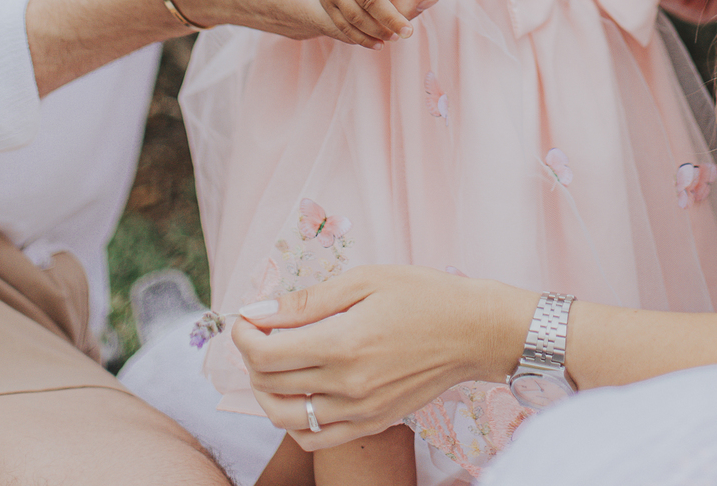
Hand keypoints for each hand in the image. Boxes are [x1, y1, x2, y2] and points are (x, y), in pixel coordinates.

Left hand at [231, 267, 535, 451]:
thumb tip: (261, 311)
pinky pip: (314, 437)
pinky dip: (292, 421)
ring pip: (284, 417)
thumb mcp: (366, 280)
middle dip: (251, 355)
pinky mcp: (371, 423)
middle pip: (269, 383)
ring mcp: (358, 411)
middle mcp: (346, 385)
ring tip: (273, 363)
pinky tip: (298, 394)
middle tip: (258, 330)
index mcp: (343, 344)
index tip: (244, 317)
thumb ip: (309, 300)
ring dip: (265, 391)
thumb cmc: (424, 295)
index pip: (267, 352)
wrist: (473, 331)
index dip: (244, 333)